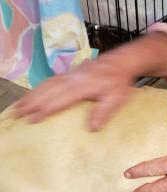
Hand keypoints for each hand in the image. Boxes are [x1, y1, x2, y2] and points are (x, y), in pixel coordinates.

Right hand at [13, 52, 135, 130]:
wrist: (122, 62)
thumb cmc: (120, 82)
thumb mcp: (116, 99)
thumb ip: (103, 113)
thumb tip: (91, 128)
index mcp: (82, 87)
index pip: (59, 100)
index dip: (45, 110)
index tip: (32, 118)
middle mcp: (72, 79)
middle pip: (48, 91)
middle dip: (32, 102)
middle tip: (18, 113)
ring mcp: (70, 74)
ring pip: (47, 84)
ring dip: (33, 95)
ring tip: (20, 104)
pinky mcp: (71, 73)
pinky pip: (51, 80)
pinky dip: (40, 87)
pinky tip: (36, 93)